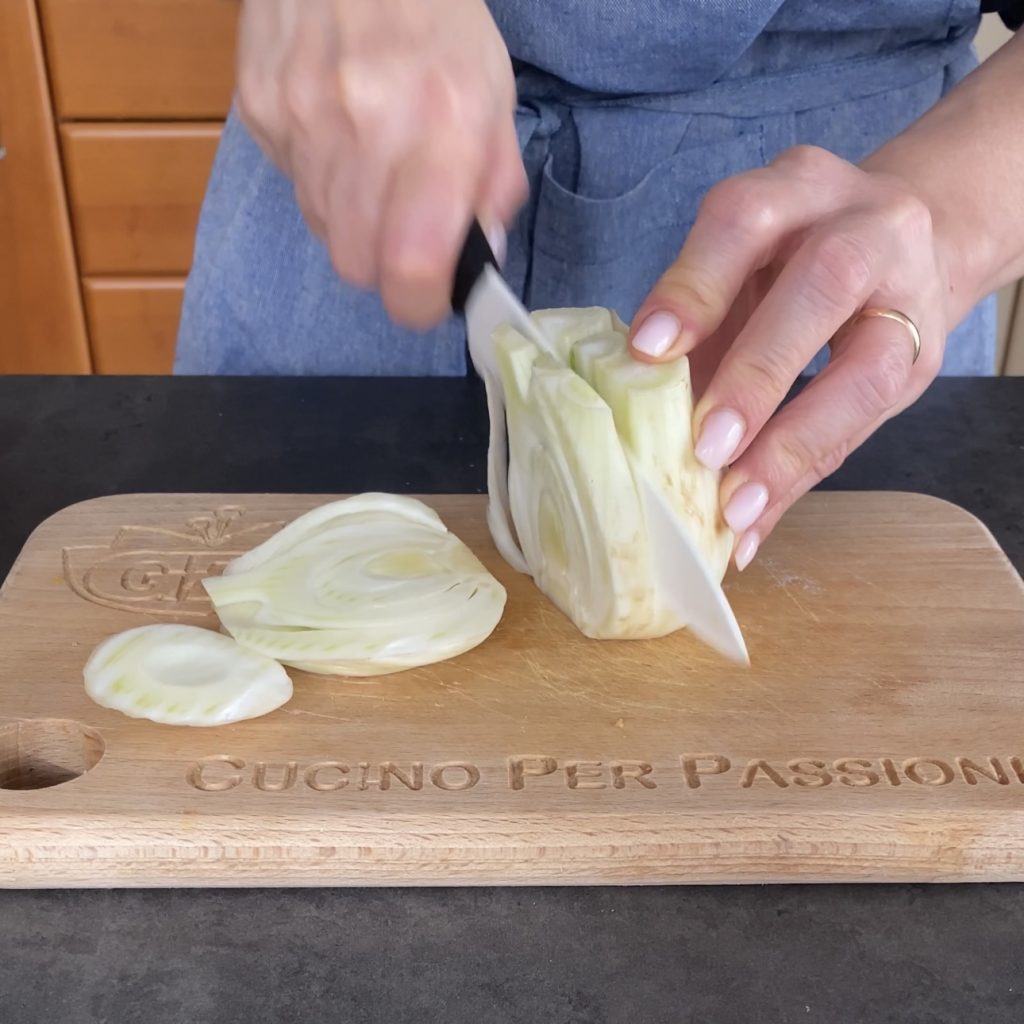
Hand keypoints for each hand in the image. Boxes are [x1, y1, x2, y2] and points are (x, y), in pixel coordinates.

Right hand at [236, 0, 526, 327]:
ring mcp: (302, 116)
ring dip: (353, 223)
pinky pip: (292, 185)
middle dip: (385, 268)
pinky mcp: (260, 108)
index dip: (419, 303)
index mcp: (443, 123)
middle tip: (406, 239)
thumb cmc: (436, 16)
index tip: (431, 300)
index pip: (410, 264)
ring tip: (375, 169)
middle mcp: (366, 124)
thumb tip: (480, 258)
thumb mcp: (494, 94)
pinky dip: (320, 181)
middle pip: (356, 264)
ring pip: (322, 230)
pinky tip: (339, 136)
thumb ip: (494, 185)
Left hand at [628, 145, 949, 569]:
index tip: (646, 352)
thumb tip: (629, 417)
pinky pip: (868, 426)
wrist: (901, 247)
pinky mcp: (927, 359)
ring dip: (793, 443)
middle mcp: (866, 224)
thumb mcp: (739, 268)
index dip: (695, 285)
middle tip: (705, 446)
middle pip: (825, 283)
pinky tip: (755, 523)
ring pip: (869, 366)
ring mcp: (909, 293)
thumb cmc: (787, 265)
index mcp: (796, 189)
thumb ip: (695, 325)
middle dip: (759, 371)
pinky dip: (801, 479)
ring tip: (736, 505)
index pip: (744, 220)